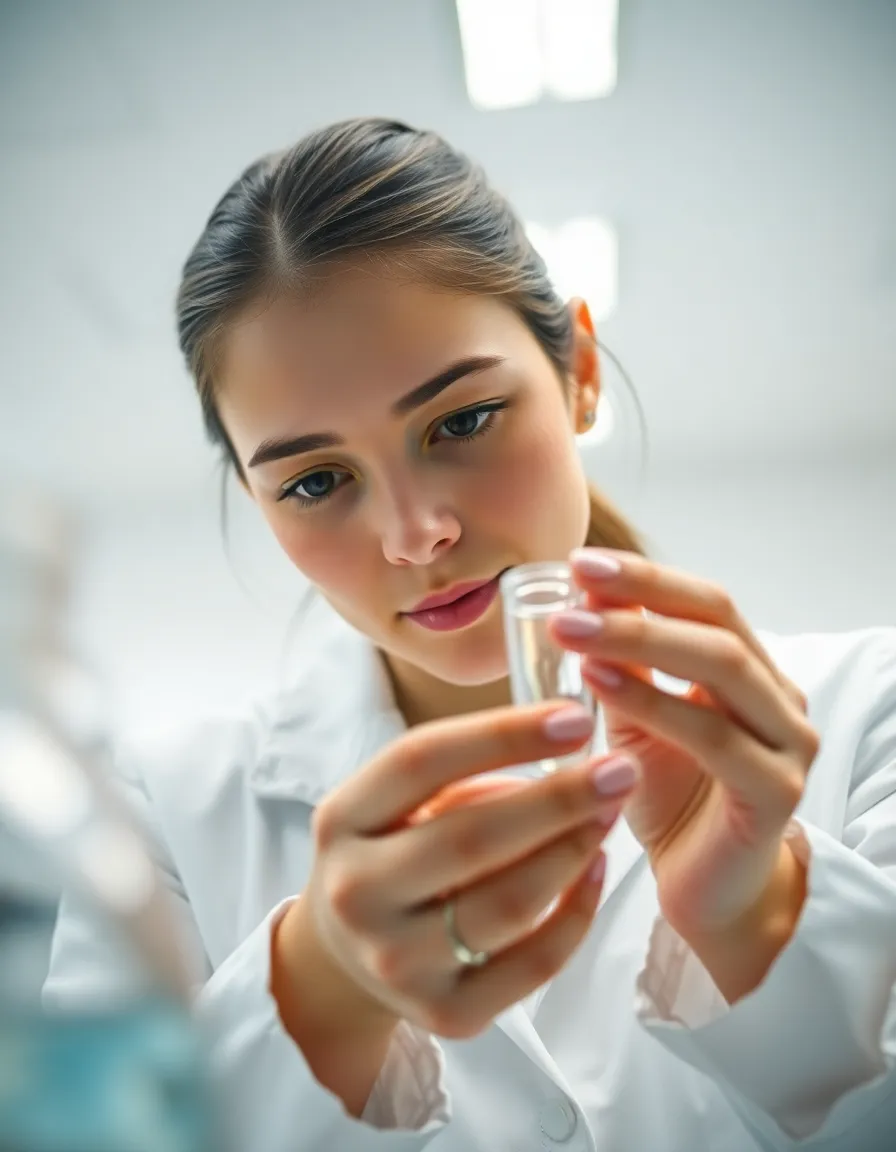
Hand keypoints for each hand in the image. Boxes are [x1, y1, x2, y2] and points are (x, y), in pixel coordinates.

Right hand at [296, 702, 638, 1039]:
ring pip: (512, 902)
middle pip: (473, 836)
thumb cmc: (387, 852)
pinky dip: (577, 912)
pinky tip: (597, 868)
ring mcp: (397, 961)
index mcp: (341, 820)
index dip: (503, 736)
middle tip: (619, 770)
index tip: (574, 717)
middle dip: (560, 798)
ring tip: (610, 812)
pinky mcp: (446, 1012)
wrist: (342, 958)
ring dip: (575, 850)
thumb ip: (457, 768)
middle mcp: (357, 893)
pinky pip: (534, 962)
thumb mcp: (391, 800)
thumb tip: (559, 739)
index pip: (421, 762)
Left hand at [550, 549, 819, 949]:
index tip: (580, 563)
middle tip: (576, 581)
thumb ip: (625, 666)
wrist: (708, 895)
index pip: (705, 603)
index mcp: (752, 673)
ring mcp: (788, 743)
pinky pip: (712, 735)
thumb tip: (586, 597)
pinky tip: (598, 683)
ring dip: (638, 639)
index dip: (645, 579)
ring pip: (719, 667)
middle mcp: (780, 699)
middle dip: (642, 595)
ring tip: (572, 628)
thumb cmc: (673, 801)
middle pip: (717, 622)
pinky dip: (652, 702)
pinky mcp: (776, 791)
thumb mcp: (639, 721)